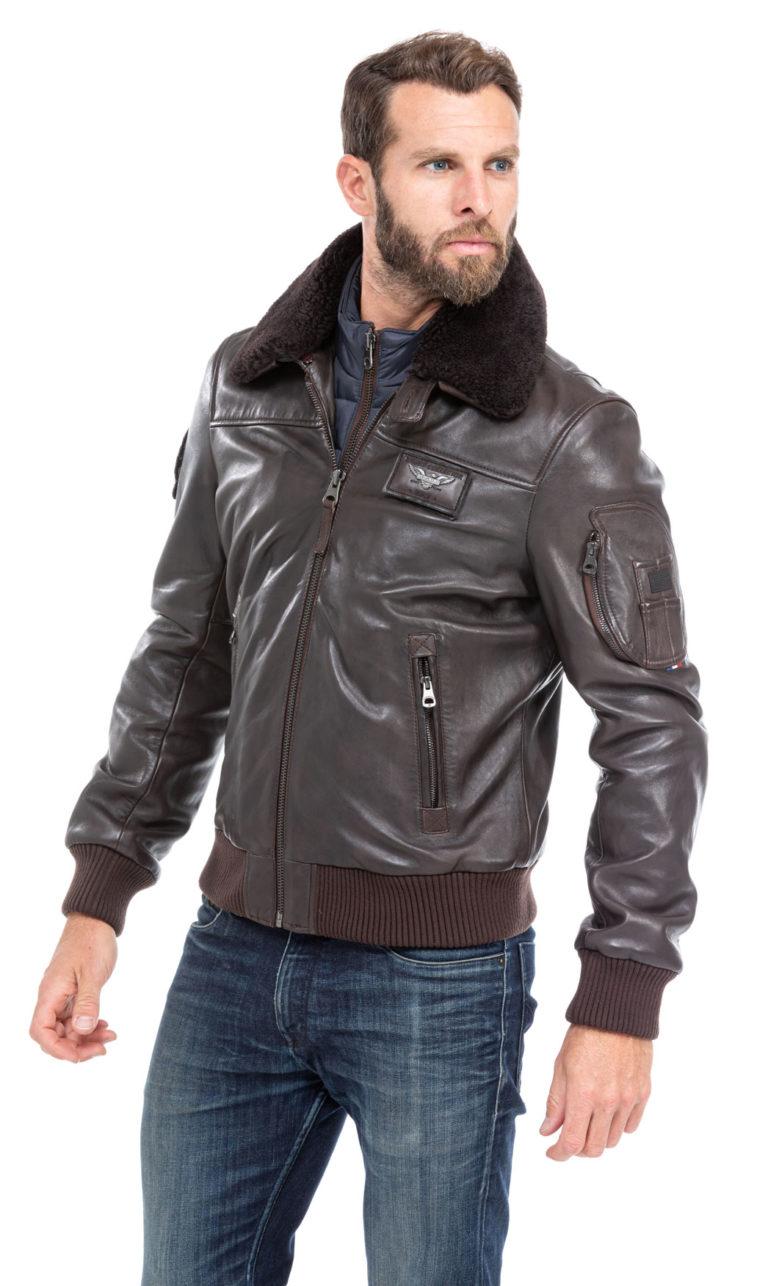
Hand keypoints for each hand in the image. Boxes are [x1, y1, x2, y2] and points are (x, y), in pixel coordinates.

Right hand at [29, 912, 118, 1062]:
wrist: (96, 920)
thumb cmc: (91, 941)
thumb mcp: (92, 973)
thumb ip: (87, 1002)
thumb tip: (81, 1030)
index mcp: (50, 993)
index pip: (41, 1031)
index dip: (57, 1049)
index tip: (80, 1055)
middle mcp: (52, 996)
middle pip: (55, 1034)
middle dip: (77, 1046)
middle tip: (103, 1048)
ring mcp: (62, 995)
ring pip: (68, 1027)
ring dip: (86, 1036)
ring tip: (110, 1036)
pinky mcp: (73, 992)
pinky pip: (76, 1016)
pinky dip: (89, 1024)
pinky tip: (104, 1025)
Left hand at [539, 1023, 651, 1160]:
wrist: (618, 1014)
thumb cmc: (586, 1035)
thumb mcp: (561, 1066)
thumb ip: (555, 1102)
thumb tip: (547, 1130)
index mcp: (583, 1095)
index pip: (571, 1143)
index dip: (559, 1154)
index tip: (552, 1152)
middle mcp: (608, 1103)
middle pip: (594, 1149)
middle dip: (578, 1150)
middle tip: (569, 1138)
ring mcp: (628, 1100)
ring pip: (613, 1141)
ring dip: (597, 1138)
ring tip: (588, 1121)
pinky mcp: (643, 1094)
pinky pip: (630, 1126)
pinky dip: (617, 1127)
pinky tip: (607, 1113)